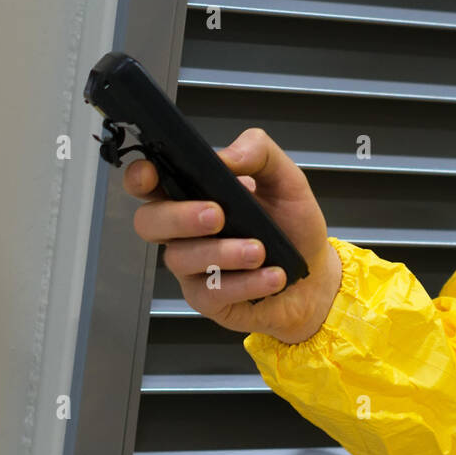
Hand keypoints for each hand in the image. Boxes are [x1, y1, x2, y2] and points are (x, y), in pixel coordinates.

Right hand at [124, 127, 342, 344]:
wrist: (315, 276)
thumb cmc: (292, 226)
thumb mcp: (286, 180)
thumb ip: (259, 154)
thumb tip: (226, 155)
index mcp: (195, 194)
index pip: (149, 183)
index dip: (139, 177)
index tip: (151, 173)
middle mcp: (185, 231)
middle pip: (149, 222)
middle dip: (179, 216)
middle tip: (217, 216)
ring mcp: (193, 267)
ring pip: (181, 259)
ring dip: (223, 252)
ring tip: (259, 250)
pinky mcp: (207, 299)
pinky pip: (211, 293)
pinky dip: (246, 283)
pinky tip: (272, 276)